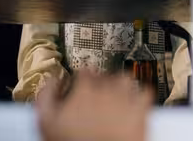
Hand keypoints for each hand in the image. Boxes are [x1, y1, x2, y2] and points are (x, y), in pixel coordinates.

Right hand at [37, 71, 151, 140]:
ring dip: (121, 84)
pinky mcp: (140, 113)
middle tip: (99, 91)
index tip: (81, 83)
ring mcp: (125, 101)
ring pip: (126, 79)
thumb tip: (52, 81)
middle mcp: (106, 92)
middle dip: (102, 80)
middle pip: (105, 74)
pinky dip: (142, 95)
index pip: (84, 71)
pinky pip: (145, 93)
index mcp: (84, 91)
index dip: (82, 77)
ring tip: (118, 93)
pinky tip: (136, 102)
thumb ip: (46, 95)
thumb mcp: (47, 121)